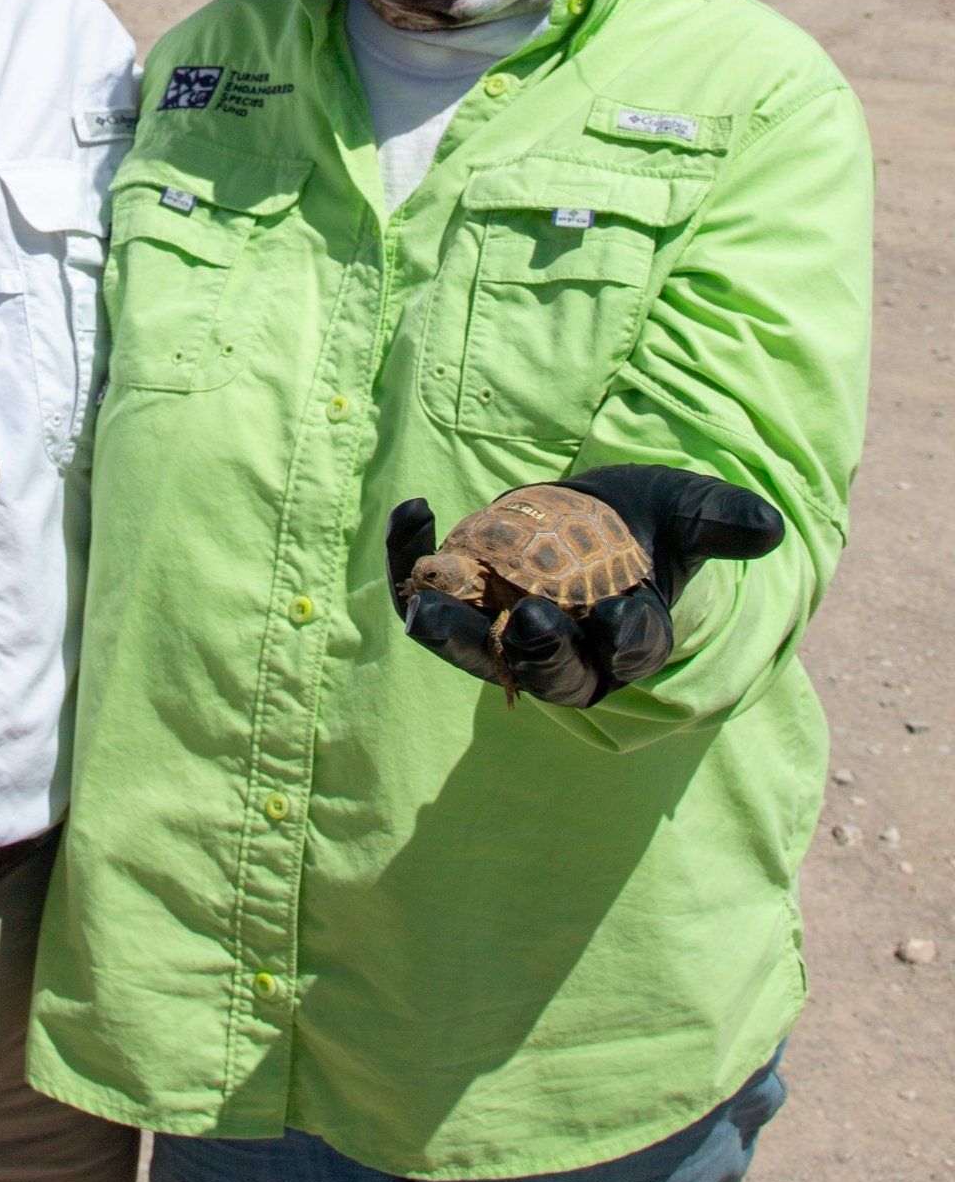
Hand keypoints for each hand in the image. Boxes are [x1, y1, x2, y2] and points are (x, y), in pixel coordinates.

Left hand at [386, 468, 783, 707]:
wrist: (587, 513)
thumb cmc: (644, 522)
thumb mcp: (683, 511)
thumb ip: (717, 519)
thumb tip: (769, 527)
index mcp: (630, 637)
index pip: (630, 651)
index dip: (628, 637)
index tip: (623, 618)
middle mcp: (567, 650)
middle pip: (548, 671)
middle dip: (537, 652)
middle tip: (526, 622)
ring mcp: (505, 633)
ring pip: (475, 650)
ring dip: (448, 633)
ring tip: (424, 608)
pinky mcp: (461, 602)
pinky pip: (429, 593)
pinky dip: (413, 561)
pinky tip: (413, 511)